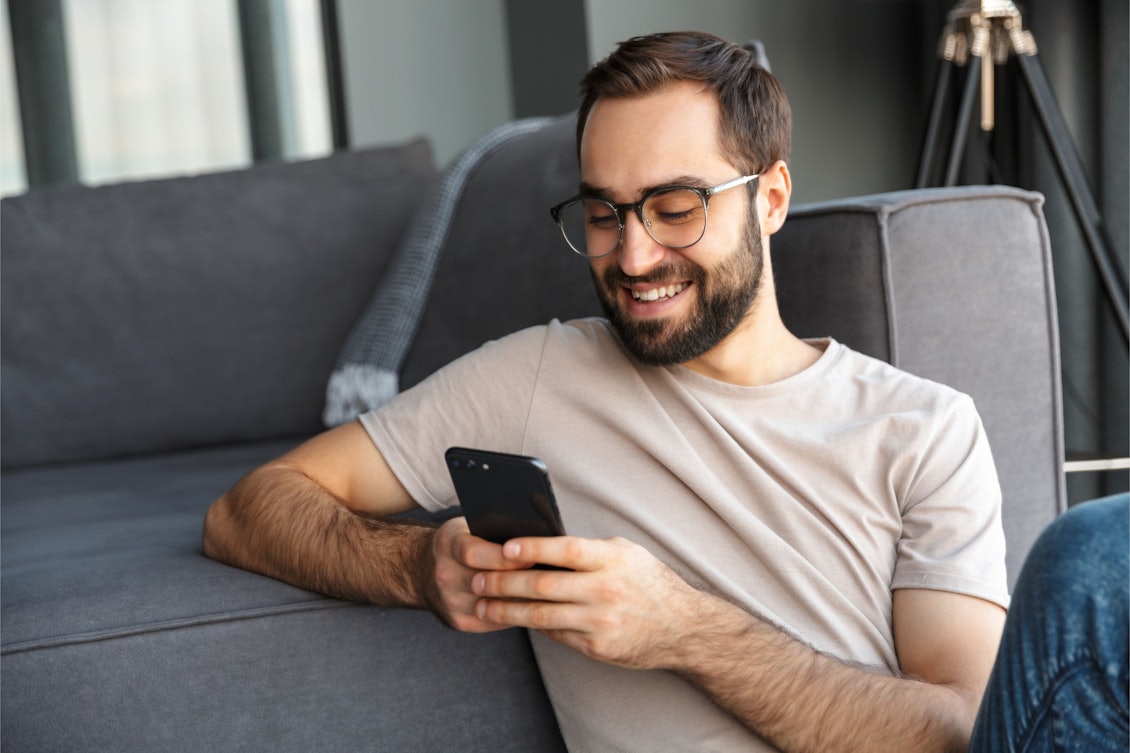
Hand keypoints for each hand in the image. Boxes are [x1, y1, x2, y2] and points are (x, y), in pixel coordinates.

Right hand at [425, 516, 536, 632]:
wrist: (422, 570)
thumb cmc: (458, 541)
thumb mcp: (468, 525)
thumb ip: (495, 527)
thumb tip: (536, 533)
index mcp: (448, 545)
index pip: (474, 554)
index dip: (505, 558)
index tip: (532, 558)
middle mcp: (445, 575)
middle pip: (487, 582)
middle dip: (520, 581)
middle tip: (549, 579)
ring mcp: (450, 601)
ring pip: (495, 605)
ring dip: (522, 601)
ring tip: (547, 594)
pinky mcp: (459, 621)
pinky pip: (495, 620)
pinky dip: (515, 614)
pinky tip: (533, 606)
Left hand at [469, 535, 706, 668]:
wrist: (683, 628)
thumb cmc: (649, 583)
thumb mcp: (627, 554)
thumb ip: (589, 550)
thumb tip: (542, 544)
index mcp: (611, 559)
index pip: (564, 549)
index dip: (531, 547)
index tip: (502, 548)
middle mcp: (605, 589)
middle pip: (543, 584)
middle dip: (503, 582)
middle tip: (477, 580)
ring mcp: (599, 620)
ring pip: (540, 614)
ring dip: (506, 610)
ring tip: (482, 605)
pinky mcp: (596, 645)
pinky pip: (555, 633)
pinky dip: (531, 625)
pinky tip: (513, 618)